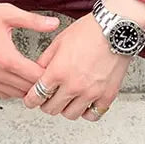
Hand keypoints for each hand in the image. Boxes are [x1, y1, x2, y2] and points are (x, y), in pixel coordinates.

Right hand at [0, 0, 59, 99]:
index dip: (49, 74)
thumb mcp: (7, 13)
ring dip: (27, 88)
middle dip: (41, 83)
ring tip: (36, 75)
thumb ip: (33, 20)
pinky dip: (13, 90)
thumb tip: (54, 23)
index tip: (57, 66)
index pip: (36, 77)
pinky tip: (18, 78)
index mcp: (6, 58)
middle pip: (28, 89)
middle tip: (51, 73)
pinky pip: (2, 94)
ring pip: (16, 95)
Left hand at [23, 0, 144, 121]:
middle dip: (46, 104)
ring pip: (70, 115)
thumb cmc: (88, 31)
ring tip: (67, 98)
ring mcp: (91, 93)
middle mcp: (73, 85)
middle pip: (51, 109)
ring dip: (65, 108)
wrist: (114, 28)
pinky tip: (84, 102)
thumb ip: (45, 61)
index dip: (30, 100)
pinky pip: (92, 115)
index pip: (37, 96)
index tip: (30, 100)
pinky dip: (86, 111)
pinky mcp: (107, 95)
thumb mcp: (59, 41)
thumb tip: (36, 74)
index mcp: (58, 71)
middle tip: (48, 98)